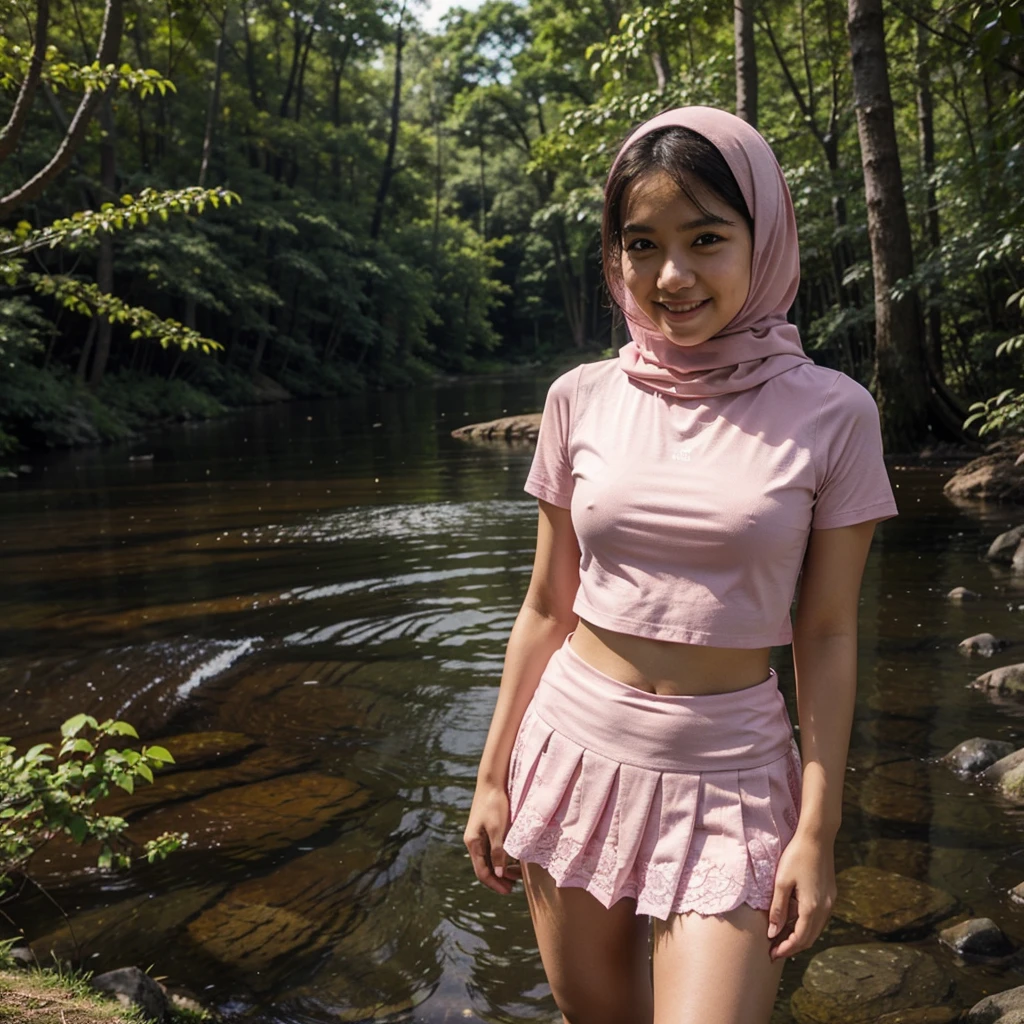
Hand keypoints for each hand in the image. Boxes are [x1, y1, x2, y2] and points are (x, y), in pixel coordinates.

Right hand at [463, 782, 521, 895]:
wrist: (491, 782)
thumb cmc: (494, 804)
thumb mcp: (498, 829)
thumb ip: (498, 852)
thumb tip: (498, 874)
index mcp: (473, 843)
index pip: (482, 872)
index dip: (494, 884)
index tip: (508, 891)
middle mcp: (473, 842)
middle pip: (484, 867)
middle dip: (498, 879)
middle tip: (513, 887)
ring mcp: (479, 836)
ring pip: (489, 859)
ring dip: (501, 869)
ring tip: (516, 875)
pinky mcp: (485, 829)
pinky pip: (492, 850)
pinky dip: (501, 858)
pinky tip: (512, 860)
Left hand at [767, 832, 835, 960]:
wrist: (817, 837)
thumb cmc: (796, 856)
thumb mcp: (781, 882)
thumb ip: (777, 909)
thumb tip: (773, 933)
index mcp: (812, 908)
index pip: (799, 939)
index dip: (785, 949)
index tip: (771, 955)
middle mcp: (825, 908)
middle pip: (809, 938)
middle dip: (792, 946)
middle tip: (775, 951)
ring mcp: (830, 902)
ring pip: (815, 929)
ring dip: (800, 936)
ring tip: (781, 938)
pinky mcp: (830, 894)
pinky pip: (819, 917)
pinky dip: (806, 924)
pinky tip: (794, 920)